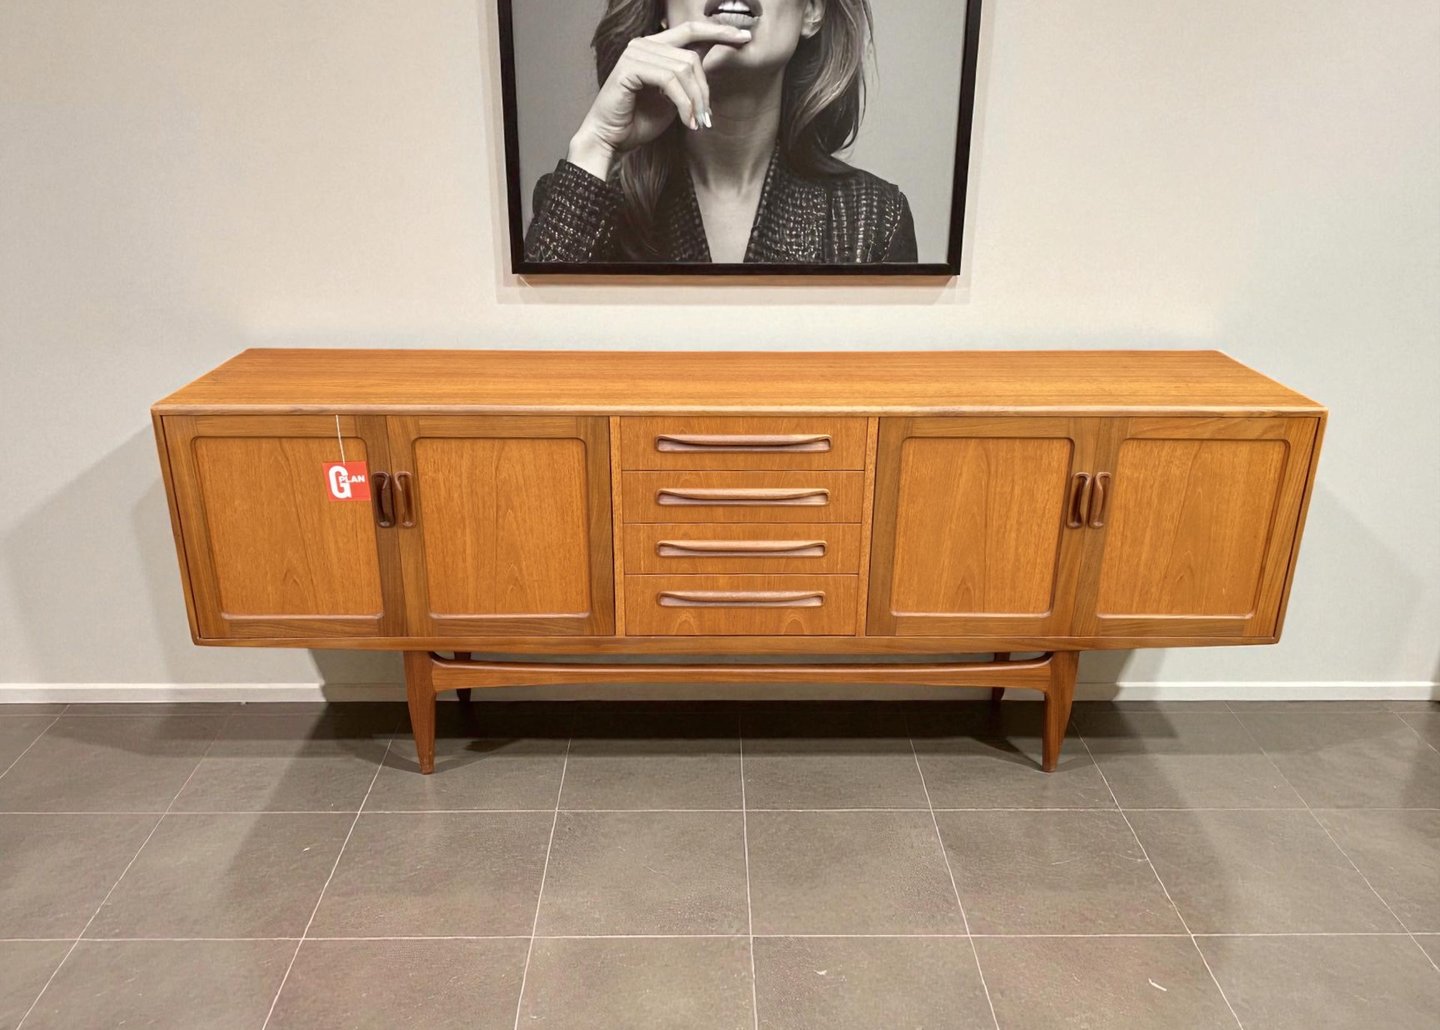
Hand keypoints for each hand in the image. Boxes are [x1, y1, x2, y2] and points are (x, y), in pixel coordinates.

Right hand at [567, 21, 752, 179]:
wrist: (612, 140)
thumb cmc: (640, 120)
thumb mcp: (674, 96)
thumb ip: (689, 75)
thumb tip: (717, 54)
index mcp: (654, 45)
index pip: (691, 29)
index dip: (719, 31)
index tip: (744, 38)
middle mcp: (643, 44)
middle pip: (692, 56)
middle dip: (705, 89)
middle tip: (707, 117)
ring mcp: (635, 53)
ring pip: (684, 69)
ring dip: (695, 101)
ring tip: (696, 123)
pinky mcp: (629, 69)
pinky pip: (669, 80)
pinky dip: (682, 104)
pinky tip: (686, 122)